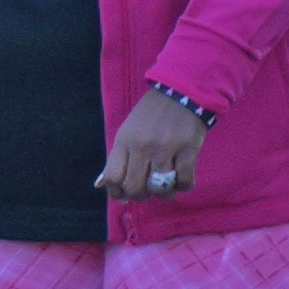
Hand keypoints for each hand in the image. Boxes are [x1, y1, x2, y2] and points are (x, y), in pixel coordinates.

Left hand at [101, 82, 212, 204]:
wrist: (181, 92)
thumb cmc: (151, 115)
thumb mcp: (127, 132)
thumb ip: (116, 159)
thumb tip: (100, 185)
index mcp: (124, 141)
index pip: (113, 177)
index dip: (117, 192)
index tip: (124, 195)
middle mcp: (142, 146)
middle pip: (135, 187)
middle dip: (141, 196)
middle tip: (148, 192)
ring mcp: (166, 148)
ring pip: (159, 187)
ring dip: (164, 194)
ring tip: (167, 188)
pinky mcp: (188, 148)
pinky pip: (184, 179)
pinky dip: (184, 186)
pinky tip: (183, 182)